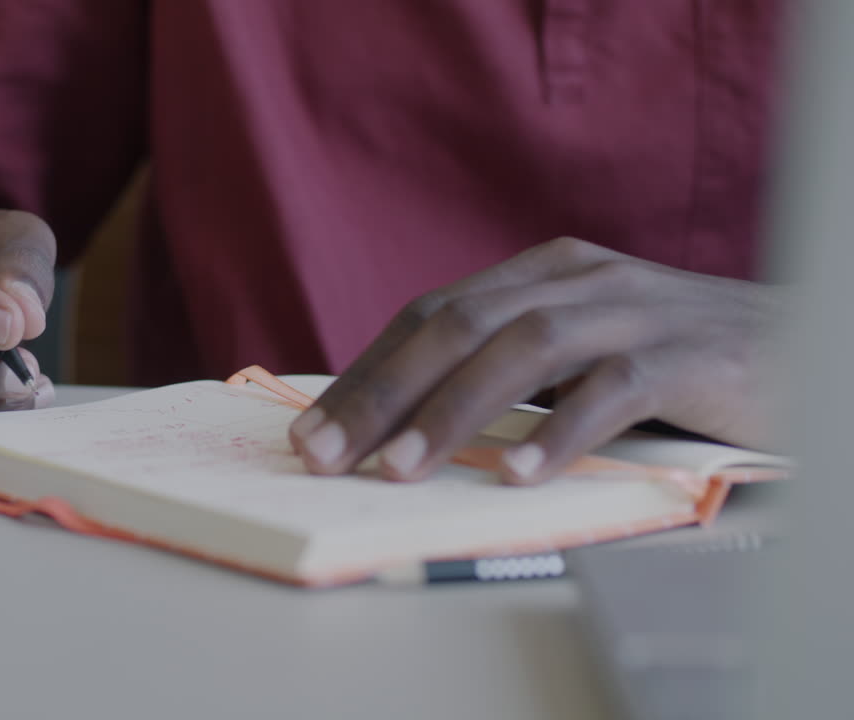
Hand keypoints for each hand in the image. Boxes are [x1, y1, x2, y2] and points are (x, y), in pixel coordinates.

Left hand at [288, 237, 780, 484]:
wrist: (803, 344)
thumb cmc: (674, 359)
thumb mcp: (579, 348)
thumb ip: (507, 370)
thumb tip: (405, 426)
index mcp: (543, 272)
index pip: (431, 316)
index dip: (367, 372)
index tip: (313, 428)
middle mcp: (577, 278)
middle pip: (457, 326)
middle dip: (381, 393)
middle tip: (326, 453)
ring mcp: (632, 309)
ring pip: (520, 349)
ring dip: (451, 414)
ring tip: (398, 470)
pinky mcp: (685, 354)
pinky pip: (611, 390)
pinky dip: (558, 432)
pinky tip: (517, 475)